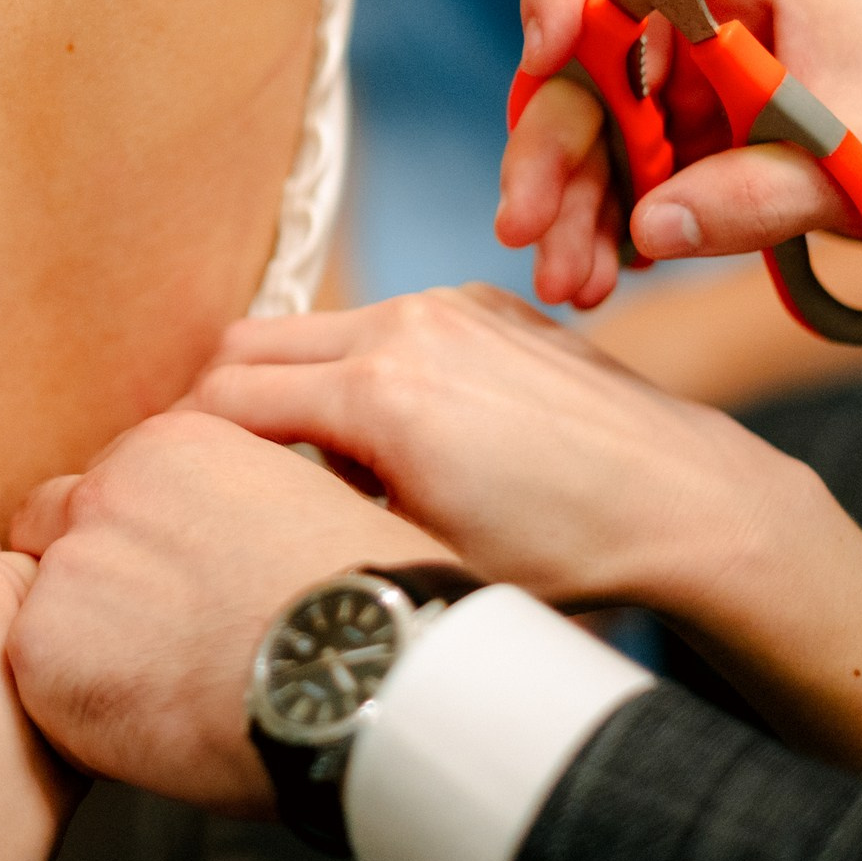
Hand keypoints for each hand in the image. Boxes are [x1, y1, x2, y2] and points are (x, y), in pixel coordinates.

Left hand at [6, 412, 448, 815]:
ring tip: (165, 692)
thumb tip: (230, 538)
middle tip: (150, 636)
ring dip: (84, 647)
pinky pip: (39, 684)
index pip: (113, 486)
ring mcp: (67, 568)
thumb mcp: (305, 501)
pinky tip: (153, 724)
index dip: (136, 543)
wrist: (362, 674)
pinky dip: (81, 712)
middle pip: (56, 530)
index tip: (169, 583)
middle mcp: (103, 493)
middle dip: (90, 579)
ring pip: (46, 609)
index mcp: (170, 446)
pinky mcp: (42, 650)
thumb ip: (237, 501)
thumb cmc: (364, 602)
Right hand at [190, 286, 825, 621]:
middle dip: (218, 405)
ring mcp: (452, 303)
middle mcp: (408, 326)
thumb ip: (316, 514)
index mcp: (380, 395)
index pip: (222, 398)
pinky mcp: (487, 301)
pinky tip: (404, 436)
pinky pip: (386, 322)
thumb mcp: (421, 559)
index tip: (170, 487)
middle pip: (248, 344)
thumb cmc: (567, 558)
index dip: (181, 447)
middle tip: (221, 472)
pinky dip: (363, 366)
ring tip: (329, 468)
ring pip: (316, 329)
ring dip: (295, 386)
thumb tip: (246, 502)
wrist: (691, 506)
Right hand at [498, 0, 861, 306]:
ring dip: (571, 203)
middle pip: (583, 56)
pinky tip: (600, 278)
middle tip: (524, 227)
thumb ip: (760, 194)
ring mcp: (694, 78)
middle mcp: (704, 14)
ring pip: (592, 127)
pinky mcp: (696, 138)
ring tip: (570, 282)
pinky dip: (604, 226)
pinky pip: (625, 176)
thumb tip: (652, 228)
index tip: (544, 60)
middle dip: (548, 144)